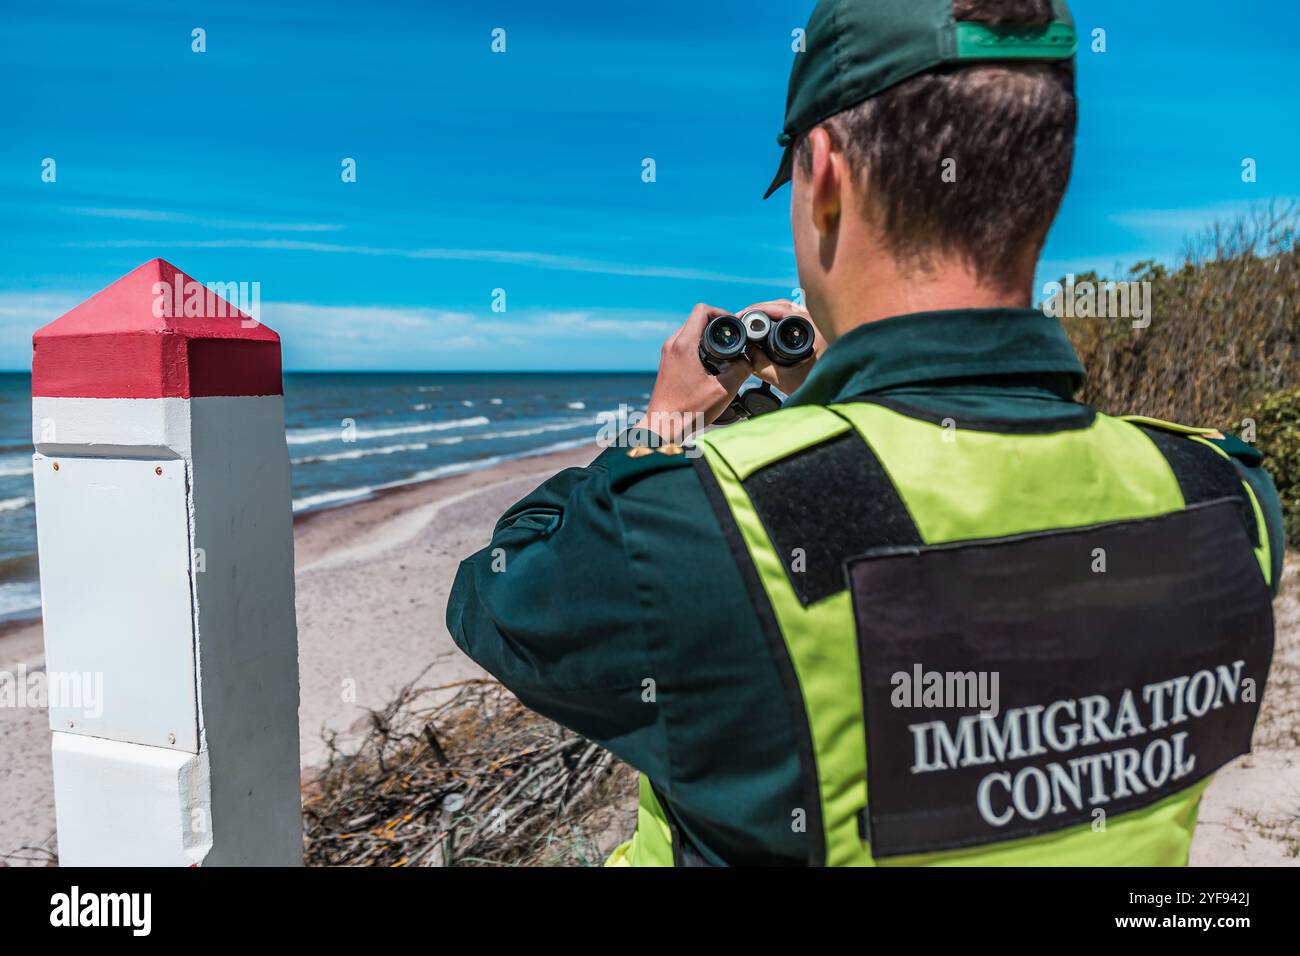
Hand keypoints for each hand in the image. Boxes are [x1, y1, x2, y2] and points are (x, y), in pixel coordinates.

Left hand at [644, 303, 751, 441]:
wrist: (663, 426)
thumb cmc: (688, 411)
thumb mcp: (723, 390)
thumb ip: (741, 369)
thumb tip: (748, 359)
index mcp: (684, 345)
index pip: (702, 310)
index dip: (722, 313)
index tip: (733, 326)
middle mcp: (673, 344)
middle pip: (697, 320)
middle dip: (717, 326)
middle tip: (733, 340)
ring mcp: (668, 353)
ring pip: (691, 332)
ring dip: (708, 338)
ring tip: (724, 353)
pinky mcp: (668, 363)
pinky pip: (686, 345)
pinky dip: (700, 347)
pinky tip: (712, 364)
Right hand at [740, 299, 823, 395]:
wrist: (840, 392)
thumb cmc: (821, 385)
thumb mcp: (785, 379)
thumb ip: (761, 366)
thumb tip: (746, 351)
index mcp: (812, 326)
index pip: (780, 308)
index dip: (757, 310)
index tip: (742, 315)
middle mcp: (818, 320)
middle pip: (783, 305)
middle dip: (760, 309)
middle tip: (743, 317)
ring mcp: (819, 323)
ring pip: (790, 309)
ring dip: (770, 312)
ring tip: (753, 320)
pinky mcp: (818, 329)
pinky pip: (796, 316)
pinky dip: (781, 317)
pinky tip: (769, 324)